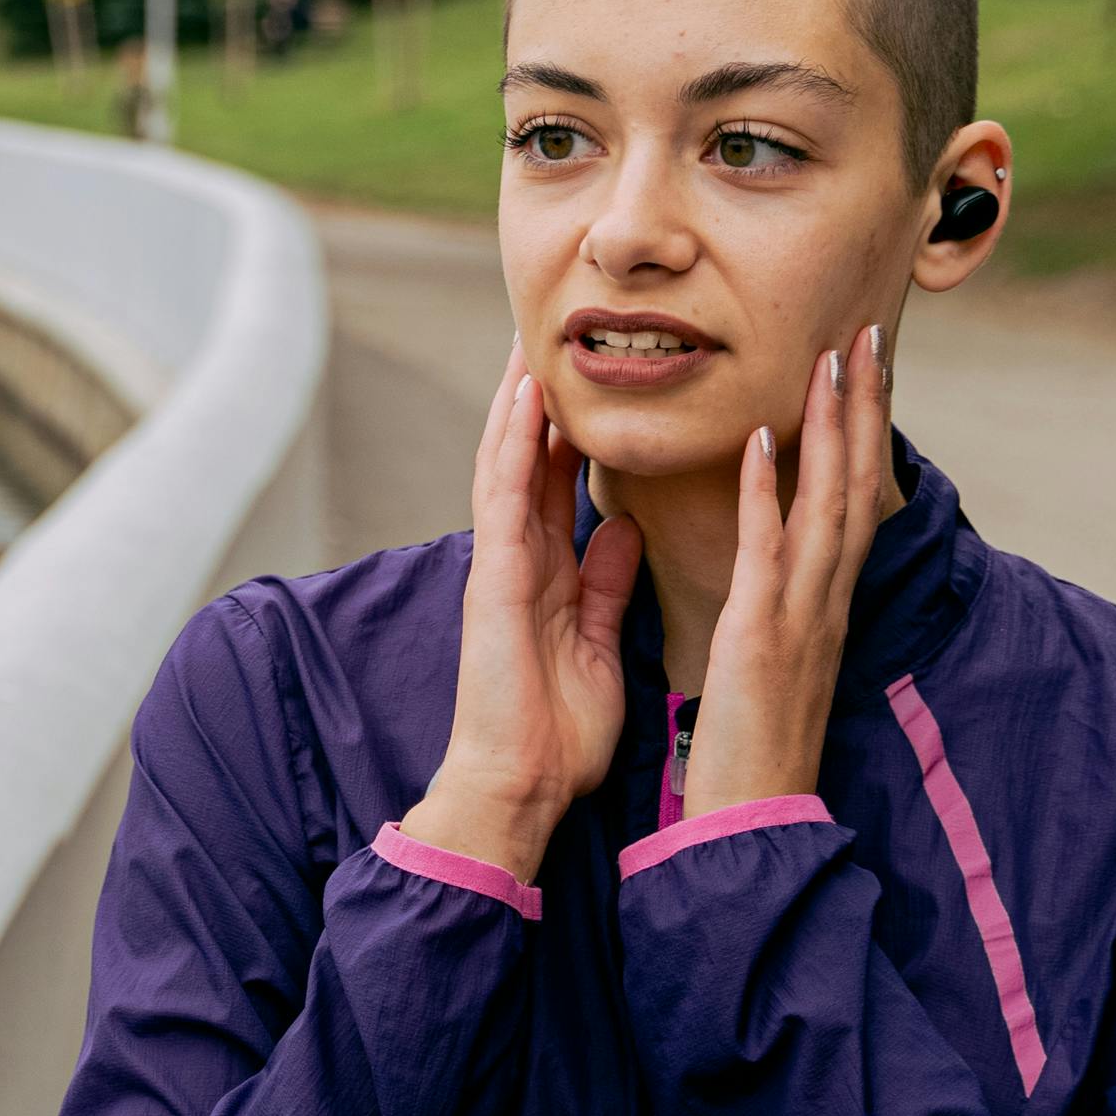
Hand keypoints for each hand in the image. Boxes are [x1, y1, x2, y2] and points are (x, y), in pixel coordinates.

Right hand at [397, 343, 642, 876]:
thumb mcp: (597, 642)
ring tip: (531, 336)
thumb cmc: (556, 733)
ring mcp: (501, 565)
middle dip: (536, 396)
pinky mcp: (493, 579)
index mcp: (548, 574)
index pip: (557, 483)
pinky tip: (525, 395)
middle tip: (550, 328)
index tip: (590, 373)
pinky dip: (511, 443)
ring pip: (505, 462)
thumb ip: (605, 583)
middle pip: (525, 459)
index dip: (571, 427)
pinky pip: (502, 497)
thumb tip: (622, 527)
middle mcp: (520, 559)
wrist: (521, 786)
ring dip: (516, 398)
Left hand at [681, 322, 893, 817]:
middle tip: (869, 331)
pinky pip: (766, 550)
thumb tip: (777, 567)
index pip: (852, 499)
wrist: (754, 818)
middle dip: (864, 405)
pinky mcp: (761, 632)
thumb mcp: (774, 662)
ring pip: (825, 501)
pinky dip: (763, 491)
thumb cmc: (755, 747)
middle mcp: (826, 598)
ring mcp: (800, 612)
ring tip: (830, 356)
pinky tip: (757, 438)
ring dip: (829, 425)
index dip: (862, 432)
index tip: (865, 369)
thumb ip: (780, 608)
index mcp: (825, 603)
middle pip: (855, 483)